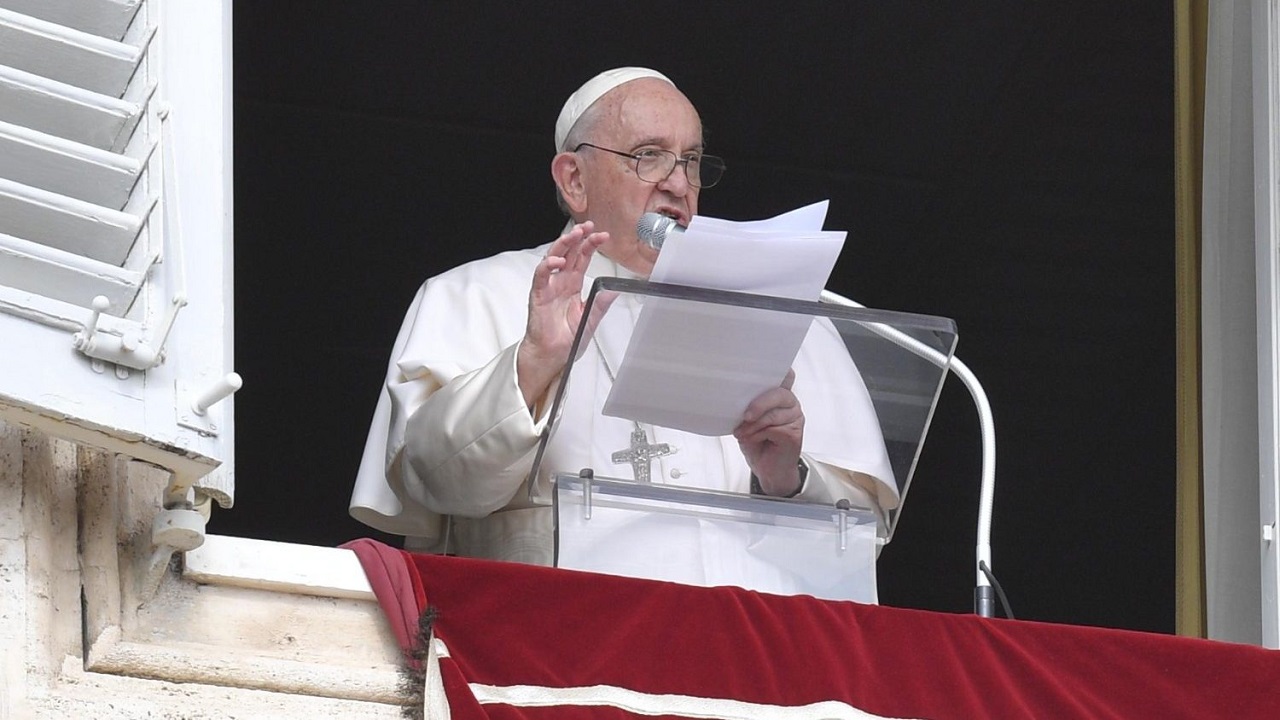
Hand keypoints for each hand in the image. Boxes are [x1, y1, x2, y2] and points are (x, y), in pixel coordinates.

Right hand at [517, 222, 607, 407]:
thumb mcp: (591, 317)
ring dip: (563, 245)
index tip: (603, 236)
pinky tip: (557, 262)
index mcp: (573, 285)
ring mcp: (548, 287)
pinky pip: (540, 277)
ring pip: (553, 259)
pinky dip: (547, 267)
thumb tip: (616, 288)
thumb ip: (601, 302)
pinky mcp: (538, 296)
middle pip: (568, 253)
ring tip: (574, 235)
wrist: (553, 356)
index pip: (582, 259)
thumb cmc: (567, 340)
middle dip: (578, 238)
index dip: (591, 245)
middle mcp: (560, 283)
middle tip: (588, 227)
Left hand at [734, 369, 804, 495]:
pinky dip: (759, 435)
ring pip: (772, 415)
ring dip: (754, 426)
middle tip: (745, 416)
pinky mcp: (795, 432)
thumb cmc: (757, 442)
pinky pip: (774, 429)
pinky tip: (755, 440)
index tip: (765, 367)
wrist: (767, 468)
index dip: (779, 370)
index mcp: (778, 395)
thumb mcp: (747, 422)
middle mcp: (790, 403)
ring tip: (743, 433)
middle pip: (778, 393)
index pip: (784, 376)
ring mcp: (796, 417)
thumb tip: (739, 402)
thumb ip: (748, 408)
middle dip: (759, 404)